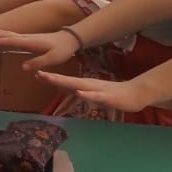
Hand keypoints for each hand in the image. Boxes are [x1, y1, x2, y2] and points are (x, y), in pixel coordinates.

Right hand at [0, 28, 81, 70]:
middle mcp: (25, 38)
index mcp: (30, 42)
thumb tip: (23, 68)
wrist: (68, 39)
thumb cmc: (62, 50)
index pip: (11, 41)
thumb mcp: (53, 58)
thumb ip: (39, 62)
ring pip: (5, 34)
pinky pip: (9, 36)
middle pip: (5, 35)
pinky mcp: (25, 39)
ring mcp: (25, 37)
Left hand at [36, 71, 151, 112]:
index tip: (36, 74)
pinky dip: (86, 95)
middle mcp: (89, 85)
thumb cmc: (113, 95)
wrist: (135, 94)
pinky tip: (79, 93)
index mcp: (85, 85)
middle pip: (68, 81)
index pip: (65, 81)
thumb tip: (65, 91)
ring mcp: (98, 90)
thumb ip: (80, 93)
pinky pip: (96, 96)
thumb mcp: (92, 94)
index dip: (51, 78)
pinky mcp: (108, 97)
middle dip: (53, 78)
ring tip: (52, 79)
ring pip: (79, 86)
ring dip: (65, 82)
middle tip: (38, 74)